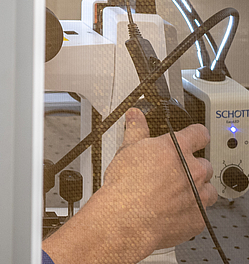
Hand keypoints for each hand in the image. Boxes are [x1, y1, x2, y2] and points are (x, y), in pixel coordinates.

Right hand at [43, 108, 215, 263]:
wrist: (127, 218)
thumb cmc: (126, 185)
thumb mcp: (127, 149)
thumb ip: (136, 129)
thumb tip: (135, 115)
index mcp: (178, 149)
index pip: (199, 134)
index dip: (195, 135)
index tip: (193, 138)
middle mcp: (194, 170)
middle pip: (204, 164)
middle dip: (191, 167)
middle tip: (171, 174)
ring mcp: (199, 195)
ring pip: (207, 189)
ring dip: (196, 190)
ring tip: (172, 194)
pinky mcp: (198, 218)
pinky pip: (201, 212)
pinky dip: (190, 211)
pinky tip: (171, 210)